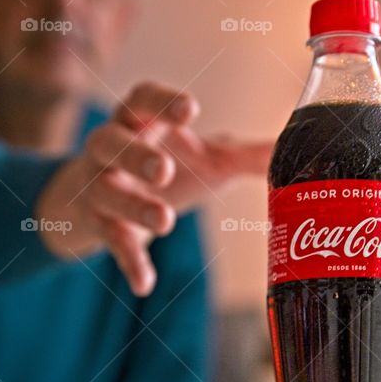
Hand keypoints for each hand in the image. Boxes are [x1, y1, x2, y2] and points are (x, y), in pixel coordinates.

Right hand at [35, 81, 272, 296]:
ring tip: (164, 222)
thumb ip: (243, 155)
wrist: (92, 199)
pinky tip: (144, 283)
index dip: (163, 101)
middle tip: (164, 171)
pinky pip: (109, 240)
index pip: (143, 98)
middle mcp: (110, 147)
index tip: (190, 110)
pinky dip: (129, 261)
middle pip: (111, 140)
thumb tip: (288, 148)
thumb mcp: (203, 159)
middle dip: (136, 155)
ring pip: (106, 189)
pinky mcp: (95, 222)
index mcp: (141, 122)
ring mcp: (97, 185)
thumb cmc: (160, 167)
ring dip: (133, 205)